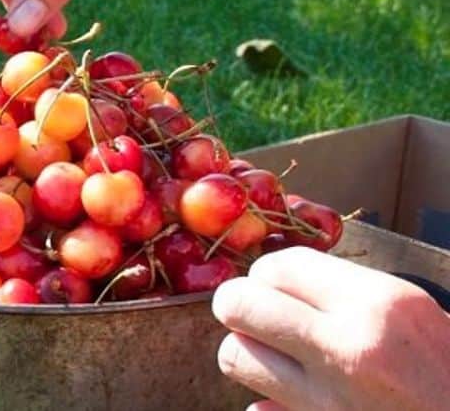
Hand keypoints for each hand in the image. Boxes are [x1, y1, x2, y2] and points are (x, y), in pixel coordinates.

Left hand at [212, 246, 449, 410]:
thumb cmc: (444, 369)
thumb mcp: (413, 314)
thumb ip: (345, 295)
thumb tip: (273, 281)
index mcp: (379, 305)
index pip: (278, 267)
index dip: (266, 275)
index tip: (274, 288)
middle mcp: (350, 348)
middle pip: (238, 304)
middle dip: (239, 306)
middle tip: (258, 318)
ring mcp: (331, 401)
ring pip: (234, 356)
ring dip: (249, 355)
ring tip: (277, 358)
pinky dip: (266, 406)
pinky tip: (291, 402)